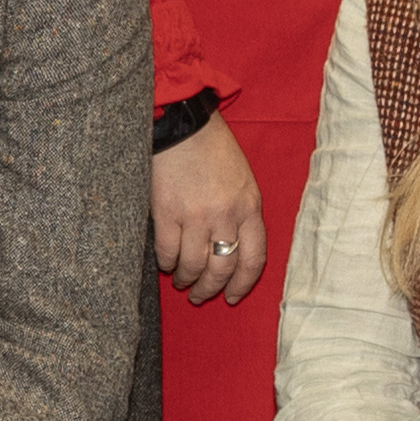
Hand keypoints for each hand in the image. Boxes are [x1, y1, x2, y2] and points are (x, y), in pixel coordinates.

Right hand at [151, 124, 266, 306]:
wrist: (183, 124)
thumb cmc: (213, 149)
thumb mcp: (243, 180)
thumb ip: (242, 213)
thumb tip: (231, 249)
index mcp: (250, 207)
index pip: (253, 260)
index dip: (242, 285)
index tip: (232, 296)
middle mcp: (226, 216)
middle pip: (222, 269)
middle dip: (211, 289)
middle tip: (201, 296)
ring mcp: (196, 216)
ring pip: (194, 266)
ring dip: (187, 280)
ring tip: (181, 282)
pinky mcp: (167, 213)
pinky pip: (168, 252)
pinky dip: (166, 263)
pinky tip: (166, 264)